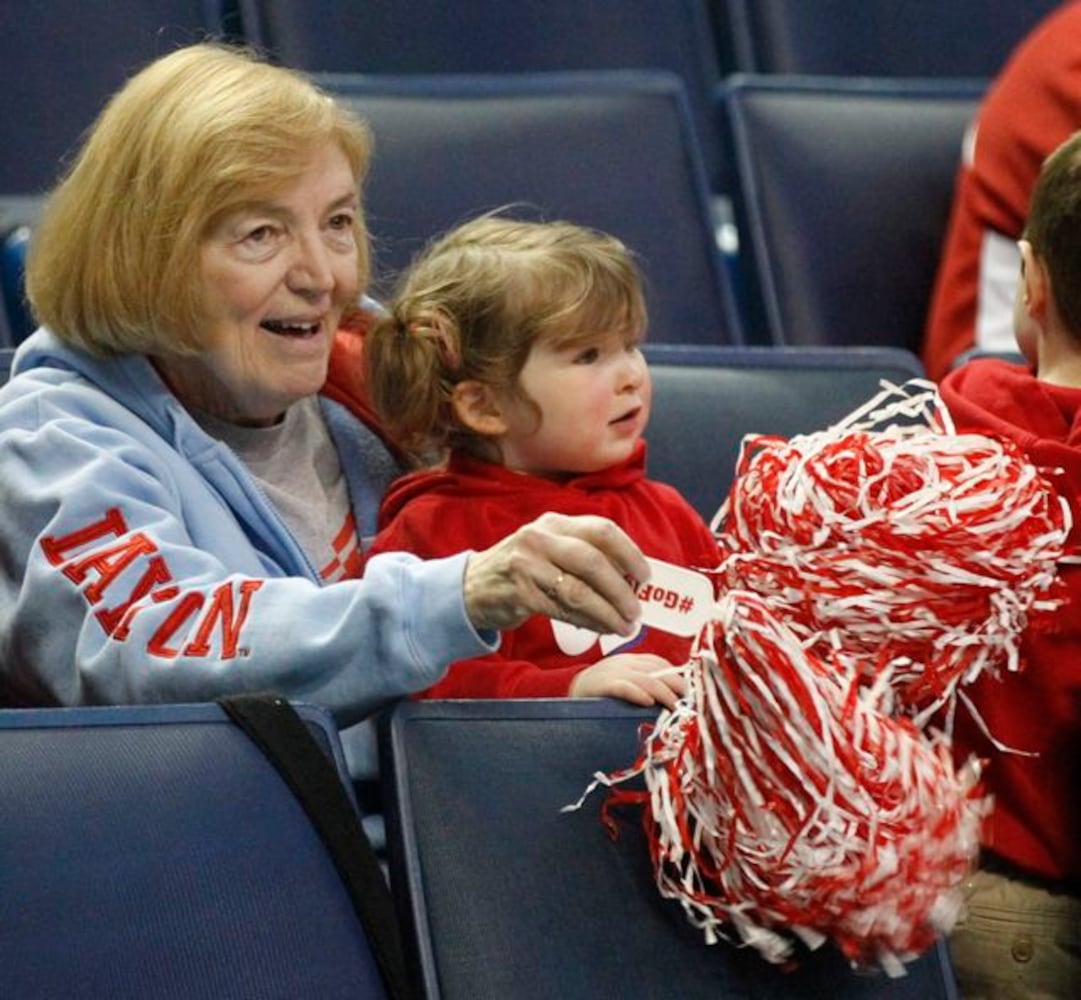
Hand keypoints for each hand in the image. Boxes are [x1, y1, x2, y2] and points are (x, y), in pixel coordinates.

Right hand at [463, 513, 647, 634]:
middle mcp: (540, 538)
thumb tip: (632, 581)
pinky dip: (587, 622)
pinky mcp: (520, 593)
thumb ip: (586, 556)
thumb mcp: (550, 549)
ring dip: (607, 612)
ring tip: (624, 626)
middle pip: (593, 561)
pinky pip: (563, 610)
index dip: (630, 553)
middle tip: (637, 611)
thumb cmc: (523, 569)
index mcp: (555, 522)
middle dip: (621, 590)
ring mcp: (527, 565)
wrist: (472, 587)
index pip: (602, 530)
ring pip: (579, 590)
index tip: (646, 576)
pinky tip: (600, 629)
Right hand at [568, 653, 686, 708]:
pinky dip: (638, 693)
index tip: (688, 692)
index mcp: (628, 661)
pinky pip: (623, 686)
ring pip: (646, 678)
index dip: (676, 676)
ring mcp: (611, 672)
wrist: (563, 696)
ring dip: (665, 693)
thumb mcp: (621, 686)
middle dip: (676, 684)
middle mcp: (622, 662)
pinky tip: (649, 703)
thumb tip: (671, 700)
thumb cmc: (597, 697)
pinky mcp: (600, 686)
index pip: (658, 662)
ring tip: (675, 707)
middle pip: (658, 669)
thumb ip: (641, 687)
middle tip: (688, 701)